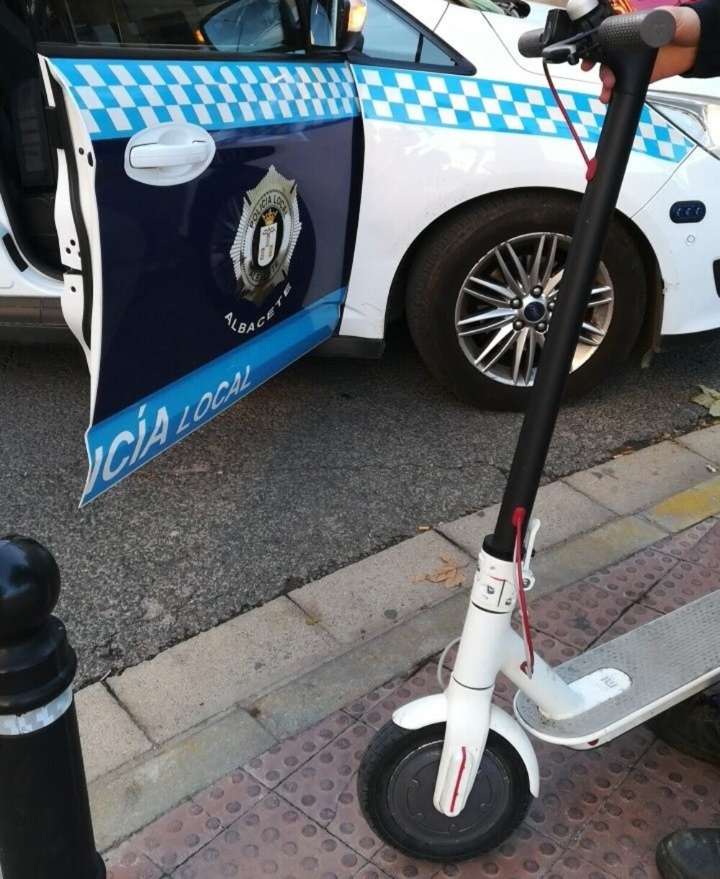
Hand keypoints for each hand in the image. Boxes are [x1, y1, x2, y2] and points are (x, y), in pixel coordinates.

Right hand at [581, 5, 701, 103]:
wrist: (699, 44)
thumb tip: (648, 28)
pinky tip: (610, 98)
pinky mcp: (639, 76)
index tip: (591, 60)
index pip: (608, 39)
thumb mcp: (671, 18)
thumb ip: (659, 22)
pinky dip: (614, 94)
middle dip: (601, 71)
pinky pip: (622, 86)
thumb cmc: (686, 24)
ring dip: (605, 85)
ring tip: (607, 93)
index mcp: (631, 30)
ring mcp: (633, 62)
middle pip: (606, 60)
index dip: (596, 49)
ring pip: (611, 75)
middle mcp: (628, 47)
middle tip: (607, 79)